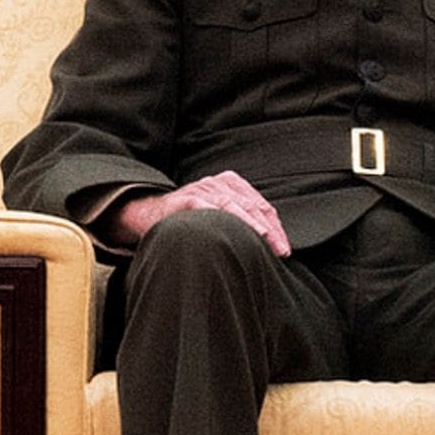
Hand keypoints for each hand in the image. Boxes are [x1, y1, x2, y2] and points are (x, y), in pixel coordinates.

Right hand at [111, 171, 289, 256]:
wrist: (150, 215)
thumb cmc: (191, 220)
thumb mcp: (221, 217)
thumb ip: (243, 224)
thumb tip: (272, 247)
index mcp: (234, 185)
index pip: (262, 207)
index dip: (277, 229)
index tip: (285, 250)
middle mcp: (220, 183)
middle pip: (253, 206)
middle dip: (270, 230)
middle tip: (281, 250)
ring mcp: (203, 189)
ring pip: (233, 204)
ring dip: (250, 222)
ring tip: (263, 236)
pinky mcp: (186, 198)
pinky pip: (206, 206)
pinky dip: (219, 216)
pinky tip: (229, 228)